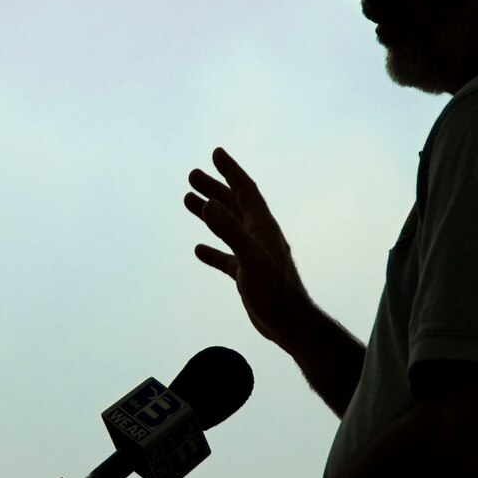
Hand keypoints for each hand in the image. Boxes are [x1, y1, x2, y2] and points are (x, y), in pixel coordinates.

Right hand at [184, 147, 313, 348]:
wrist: (289, 323)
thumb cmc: (274, 291)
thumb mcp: (249, 258)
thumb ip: (229, 231)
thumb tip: (208, 205)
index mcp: (262, 226)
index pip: (245, 190)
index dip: (231, 171)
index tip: (216, 153)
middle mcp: (258, 236)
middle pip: (234, 204)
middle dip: (214, 188)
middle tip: (192, 175)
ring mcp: (252, 254)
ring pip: (227, 227)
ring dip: (209, 213)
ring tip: (187, 200)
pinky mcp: (246, 274)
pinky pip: (226, 256)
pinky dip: (212, 250)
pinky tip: (198, 250)